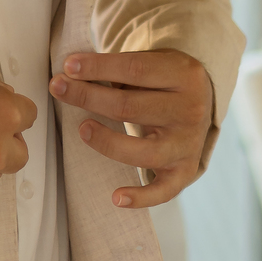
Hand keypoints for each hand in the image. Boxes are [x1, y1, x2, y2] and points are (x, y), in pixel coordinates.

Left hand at [49, 49, 213, 207]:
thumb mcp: (154, 62)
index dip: (99, 67)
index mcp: (184, 75)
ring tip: (82, 129)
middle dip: (88, 97)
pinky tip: (116, 198)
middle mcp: (190, 110)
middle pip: (131, 107)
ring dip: (107, 142)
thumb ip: (121, 68)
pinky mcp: (185, 171)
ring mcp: (188, 144)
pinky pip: (163, 191)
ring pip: (143, 151)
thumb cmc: (164, 80)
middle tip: (58, 88)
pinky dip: (141, 197)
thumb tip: (72, 71)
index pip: (135, 69)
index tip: (68, 65)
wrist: (203, 102)